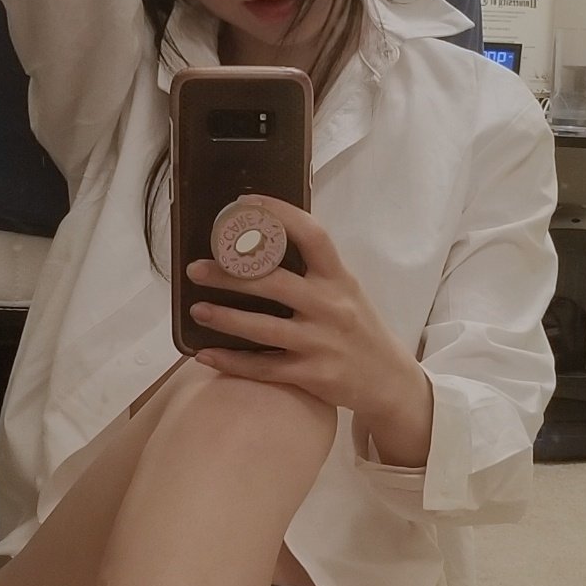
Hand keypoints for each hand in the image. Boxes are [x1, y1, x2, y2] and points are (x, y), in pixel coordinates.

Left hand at [185, 197, 413, 419]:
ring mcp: (322, 343)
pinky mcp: (313, 376)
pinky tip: (205, 355)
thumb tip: (260, 242)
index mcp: (339, 278)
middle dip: (229, 274)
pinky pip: (264, 368)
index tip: (244, 205)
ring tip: (197, 310)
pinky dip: (232, 362)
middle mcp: (332, 306)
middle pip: (274, 283)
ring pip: (263, 328)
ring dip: (225, 318)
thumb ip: (314, 271)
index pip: (312, 235)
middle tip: (196, 269)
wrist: (388, 381)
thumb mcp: (346, 292)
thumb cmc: (358, 329)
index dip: (278, 215)